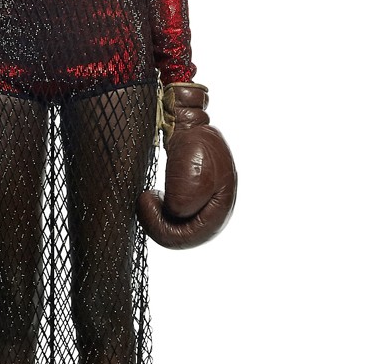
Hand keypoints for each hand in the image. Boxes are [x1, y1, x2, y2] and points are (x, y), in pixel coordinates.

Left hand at [137, 83, 235, 248]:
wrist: (192, 126)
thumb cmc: (194, 148)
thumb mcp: (190, 175)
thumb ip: (182, 204)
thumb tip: (174, 215)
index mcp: (219, 211)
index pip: (183, 238)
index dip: (157, 226)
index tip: (145, 198)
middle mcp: (216, 214)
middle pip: (181, 238)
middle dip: (157, 223)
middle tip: (145, 200)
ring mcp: (207, 206)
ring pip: (178, 229)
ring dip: (160, 217)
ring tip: (151, 197)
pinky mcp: (198, 199)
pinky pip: (179, 218)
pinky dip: (165, 211)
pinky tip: (159, 196)